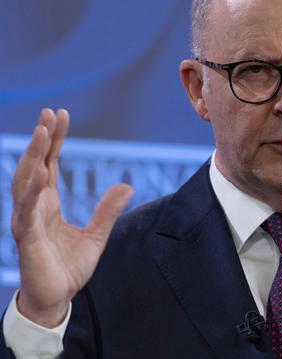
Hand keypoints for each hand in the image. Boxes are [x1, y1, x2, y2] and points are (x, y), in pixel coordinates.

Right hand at [11, 109, 132, 326]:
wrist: (57, 299)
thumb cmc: (69, 267)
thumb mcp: (97, 235)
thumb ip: (107, 211)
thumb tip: (126, 186)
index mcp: (48, 204)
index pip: (49, 163)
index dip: (53, 140)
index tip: (59, 115)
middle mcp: (34, 207)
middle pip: (35, 165)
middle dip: (41, 139)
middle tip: (48, 112)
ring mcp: (27, 221)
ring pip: (26, 181)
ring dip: (33, 155)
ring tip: (42, 131)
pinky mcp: (26, 238)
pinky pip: (27, 210)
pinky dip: (33, 190)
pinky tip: (41, 172)